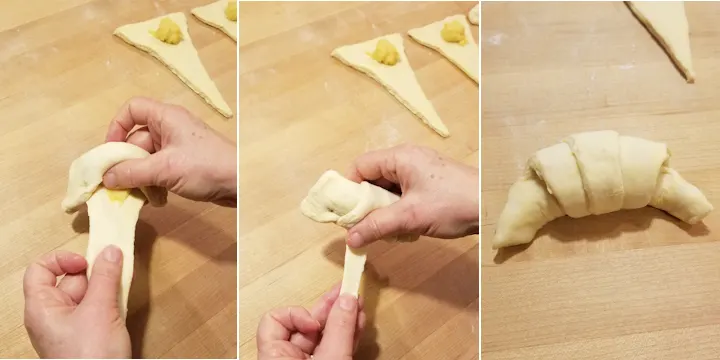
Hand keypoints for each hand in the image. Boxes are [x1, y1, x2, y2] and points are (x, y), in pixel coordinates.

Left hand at [23, 246, 130, 358]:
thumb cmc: (90, 358)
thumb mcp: (100, 309)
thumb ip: (106, 277)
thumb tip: (110, 251)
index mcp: (42, 307)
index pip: (41, 270)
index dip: (62, 259)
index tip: (87, 261)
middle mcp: (52, 316)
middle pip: (69, 280)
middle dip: (93, 275)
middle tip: (114, 272)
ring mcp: (69, 326)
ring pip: (85, 294)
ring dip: (104, 289)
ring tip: (119, 292)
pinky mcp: (86, 335)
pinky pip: (95, 309)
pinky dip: (108, 303)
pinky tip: (120, 305)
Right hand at [102, 97, 236, 206]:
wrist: (242, 183)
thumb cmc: (206, 167)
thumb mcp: (165, 169)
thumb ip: (132, 172)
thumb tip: (106, 178)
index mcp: (167, 118)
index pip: (133, 109)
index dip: (117, 127)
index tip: (111, 151)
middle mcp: (171, 128)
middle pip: (136, 139)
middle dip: (128, 163)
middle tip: (120, 185)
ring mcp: (178, 147)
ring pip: (147, 159)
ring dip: (141, 178)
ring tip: (142, 196)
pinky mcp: (185, 164)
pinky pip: (160, 170)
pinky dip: (155, 183)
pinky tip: (157, 200)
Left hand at [257, 285, 365, 359]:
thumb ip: (339, 330)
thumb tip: (347, 300)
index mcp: (275, 355)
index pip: (274, 320)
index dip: (296, 314)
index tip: (315, 321)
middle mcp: (288, 357)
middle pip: (305, 324)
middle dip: (330, 308)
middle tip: (347, 291)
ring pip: (322, 335)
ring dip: (342, 319)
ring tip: (358, 305)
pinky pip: (333, 347)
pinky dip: (346, 335)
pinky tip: (358, 323)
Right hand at [345, 144, 478, 246]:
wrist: (492, 207)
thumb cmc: (452, 205)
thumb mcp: (410, 217)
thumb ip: (377, 226)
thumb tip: (349, 239)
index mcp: (400, 157)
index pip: (360, 166)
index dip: (349, 188)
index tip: (347, 212)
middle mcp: (407, 159)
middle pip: (373, 177)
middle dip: (366, 202)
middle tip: (364, 225)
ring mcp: (420, 170)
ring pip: (388, 188)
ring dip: (383, 209)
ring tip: (385, 229)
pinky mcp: (430, 183)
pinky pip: (402, 194)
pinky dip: (397, 209)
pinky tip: (403, 227)